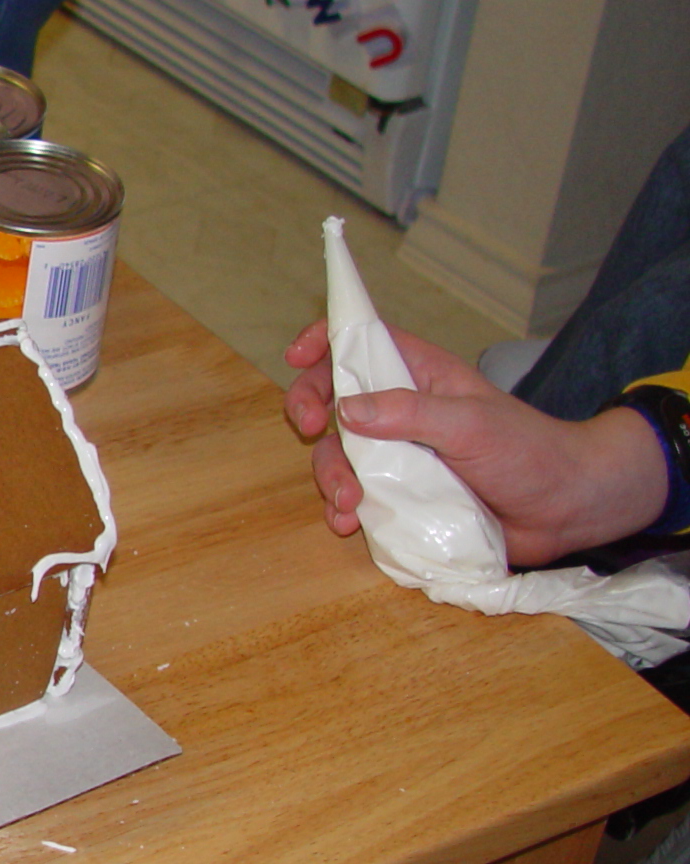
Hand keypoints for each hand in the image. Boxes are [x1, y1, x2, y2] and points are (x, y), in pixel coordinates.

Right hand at [283, 319, 666, 564]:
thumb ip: (411, 413)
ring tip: (348, 504)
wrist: (567, 509)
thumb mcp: (472, 425)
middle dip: (311, 410)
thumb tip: (347, 409)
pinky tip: (348, 523)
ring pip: (338, 454)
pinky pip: (354, 497)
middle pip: (334, 398)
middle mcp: (402, 412)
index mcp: (420, 377)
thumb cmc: (531, 452)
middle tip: (309, 428)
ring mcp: (398, 456)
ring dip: (331, 476)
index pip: (363, 342)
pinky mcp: (401, 496)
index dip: (325, 340)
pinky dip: (342, 509)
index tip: (297, 356)